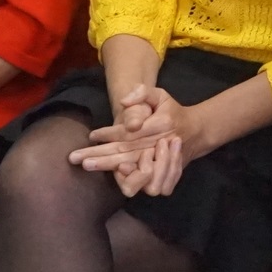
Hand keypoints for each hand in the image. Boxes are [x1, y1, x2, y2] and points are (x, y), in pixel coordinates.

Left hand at [70, 86, 189, 197]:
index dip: (108, 133)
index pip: (129, 131)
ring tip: (87, 166)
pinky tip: (109, 174)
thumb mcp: (161, 95)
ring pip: (130, 166)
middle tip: (76, 157)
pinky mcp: (160, 170)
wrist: (195, 132)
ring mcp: (160, 159)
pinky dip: (125, 178)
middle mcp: (158, 143)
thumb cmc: (172, 111)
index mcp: (159, 124)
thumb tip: (123, 101)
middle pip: (124, 151)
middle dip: (98, 154)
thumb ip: (142, 92)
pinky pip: (141, 178)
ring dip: (107, 167)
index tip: (91, 135)